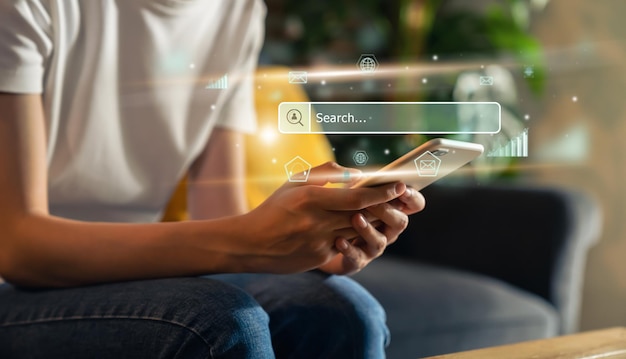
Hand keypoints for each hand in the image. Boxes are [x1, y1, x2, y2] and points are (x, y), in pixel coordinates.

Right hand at [239, 162, 406, 273]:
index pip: (355, 197)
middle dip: (385, 206)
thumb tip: (354, 172)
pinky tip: (364, 229)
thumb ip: (325, 173)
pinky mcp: (319, 258)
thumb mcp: (294, 182)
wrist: (251, 244)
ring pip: (357, 232)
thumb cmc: (274, 209)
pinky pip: (345, 246)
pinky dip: (356, 237)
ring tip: (389, 211)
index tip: (399, 185)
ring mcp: (319, 242)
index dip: (381, 192)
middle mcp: (317, 221)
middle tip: (403, 197)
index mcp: (310, 198)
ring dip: (375, 222)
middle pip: (362, 215)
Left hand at [318, 184, 424, 274]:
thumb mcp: (350, 194)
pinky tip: (339, 240)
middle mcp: (388, 229)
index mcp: (392, 210)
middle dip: (387, 211)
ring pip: (380, 241)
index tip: (402, 187)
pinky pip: (358, 257)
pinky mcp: (359, 260)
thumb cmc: (341, 210)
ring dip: (368, 229)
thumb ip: (357, 185)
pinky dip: (349, 248)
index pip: (415, 204)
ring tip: (355, 218)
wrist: (325, 242)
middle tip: (372, 202)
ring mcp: (375, 246)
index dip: (412, 196)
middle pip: (401, 222)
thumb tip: (357, 174)